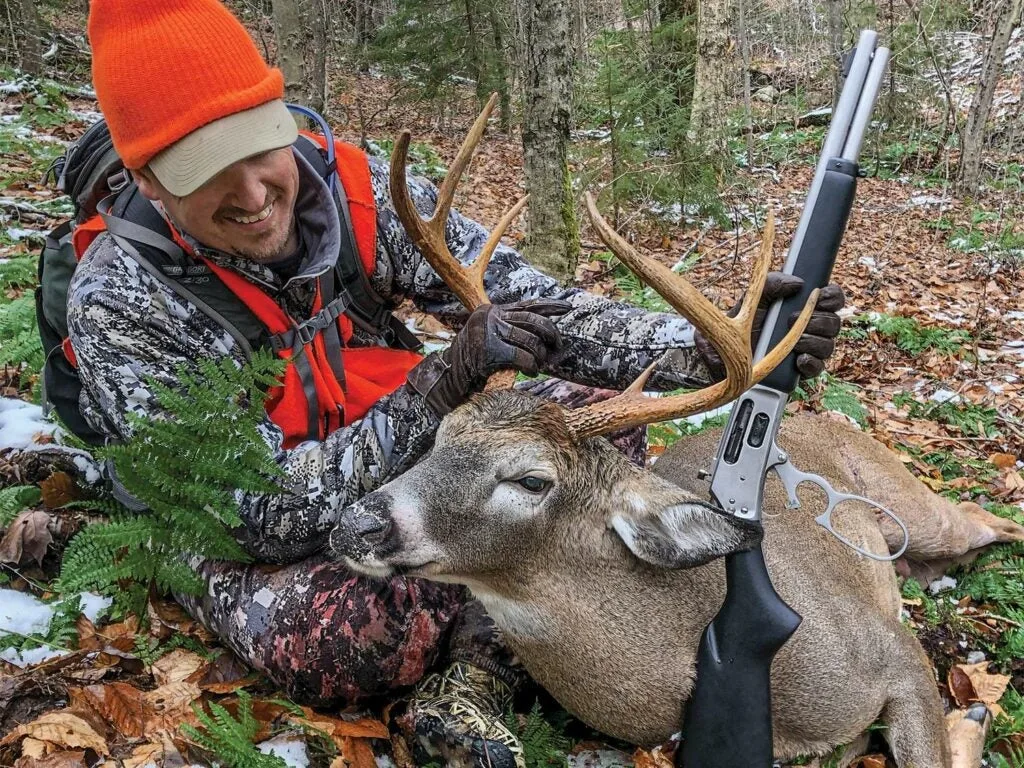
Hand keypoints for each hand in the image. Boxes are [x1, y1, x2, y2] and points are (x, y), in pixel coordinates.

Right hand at [407, 299, 571, 415]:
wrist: (451, 373)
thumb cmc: (475, 358)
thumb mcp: (492, 336)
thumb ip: (512, 329)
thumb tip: (545, 332)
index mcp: (493, 311)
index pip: (527, 305)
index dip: (549, 306)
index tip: (567, 307)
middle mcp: (491, 317)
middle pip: (532, 321)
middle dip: (550, 334)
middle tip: (558, 346)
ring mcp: (489, 332)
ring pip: (530, 340)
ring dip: (540, 355)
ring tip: (541, 364)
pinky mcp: (490, 350)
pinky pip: (522, 357)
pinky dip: (531, 366)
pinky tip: (532, 372)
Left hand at [695, 272, 844, 379]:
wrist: (723, 354)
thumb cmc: (740, 324)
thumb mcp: (753, 298)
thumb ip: (773, 283)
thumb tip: (798, 283)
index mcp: (804, 308)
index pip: (832, 299)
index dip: (832, 297)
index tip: (820, 296)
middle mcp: (810, 328)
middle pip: (834, 323)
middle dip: (817, 320)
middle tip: (790, 319)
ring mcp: (808, 350)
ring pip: (828, 345)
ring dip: (812, 341)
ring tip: (792, 340)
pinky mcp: (801, 370)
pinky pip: (818, 367)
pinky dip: (811, 362)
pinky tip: (798, 358)